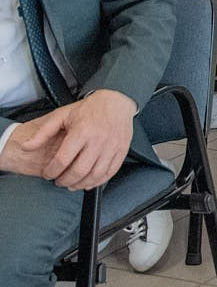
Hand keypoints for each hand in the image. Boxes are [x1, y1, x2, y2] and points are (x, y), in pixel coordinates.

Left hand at [15, 90, 137, 189]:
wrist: (116, 102)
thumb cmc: (88, 109)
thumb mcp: (61, 116)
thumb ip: (42, 133)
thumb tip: (26, 147)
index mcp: (81, 132)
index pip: (62, 160)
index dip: (51, 172)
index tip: (48, 174)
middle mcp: (98, 141)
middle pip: (79, 171)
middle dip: (65, 181)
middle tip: (58, 181)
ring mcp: (112, 147)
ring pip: (95, 175)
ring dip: (80, 184)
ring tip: (72, 184)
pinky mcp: (121, 151)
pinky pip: (110, 172)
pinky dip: (98, 181)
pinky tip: (89, 182)